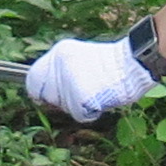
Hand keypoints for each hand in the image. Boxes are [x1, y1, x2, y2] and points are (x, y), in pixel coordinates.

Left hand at [24, 35, 156, 123]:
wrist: (133, 63)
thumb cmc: (112, 65)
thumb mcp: (82, 58)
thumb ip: (63, 71)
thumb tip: (44, 94)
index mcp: (59, 51)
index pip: (33, 78)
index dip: (38, 91)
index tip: (42, 98)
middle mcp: (59, 64)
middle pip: (46, 96)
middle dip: (60, 101)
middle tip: (82, 93)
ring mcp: (68, 80)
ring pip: (62, 106)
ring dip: (77, 106)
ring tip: (95, 91)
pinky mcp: (78, 95)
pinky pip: (78, 114)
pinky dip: (90, 112)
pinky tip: (100, 98)